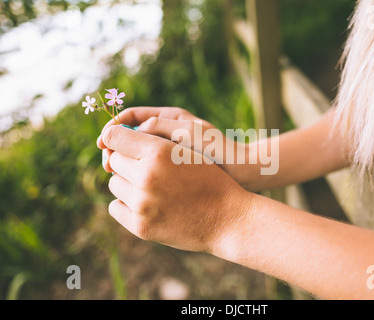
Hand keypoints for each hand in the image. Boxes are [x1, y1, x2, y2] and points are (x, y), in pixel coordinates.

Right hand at [97, 107, 258, 187]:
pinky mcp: (171, 171)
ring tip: (117, 177)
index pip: (132, 117)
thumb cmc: (219, 150)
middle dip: (116, 149)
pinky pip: (147, 171)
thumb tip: (135, 129)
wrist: (241, 173)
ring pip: (137, 156)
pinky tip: (132, 188)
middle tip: (108, 166)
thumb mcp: (191, 134)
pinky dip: (137, 176)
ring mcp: (168, 153)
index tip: (103, 142)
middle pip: (130, 137)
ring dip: (124, 164)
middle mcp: (165, 134)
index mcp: (169, 119)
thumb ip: (163, 127)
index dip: (115, 127)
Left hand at [98, 124, 253, 252]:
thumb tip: (115, 137)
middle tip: (141, 166)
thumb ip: (154, 139)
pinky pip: (115, 207)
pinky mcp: (141, 226)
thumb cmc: (211, 178)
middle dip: (125, 160)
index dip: (114, 136)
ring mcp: (142, 204)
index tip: (118, 142)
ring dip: (126, 182)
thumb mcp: (187, 150)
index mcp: (158, 152)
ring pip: (114, 184)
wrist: (228, 218)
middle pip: (113, 160)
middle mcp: (146, 176)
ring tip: (150, 186)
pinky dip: (126, 203)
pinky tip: (145, 203)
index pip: (114, 136)